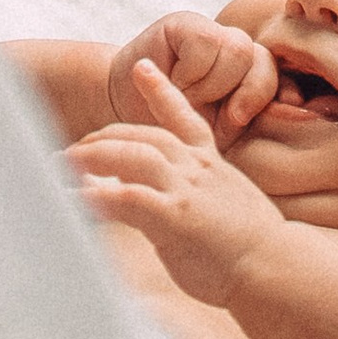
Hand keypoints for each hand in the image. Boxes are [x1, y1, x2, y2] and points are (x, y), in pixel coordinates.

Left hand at [66, 63, 280, 305]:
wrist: (278, 270)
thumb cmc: (251, 251)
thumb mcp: (224, 210)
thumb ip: (189, 198)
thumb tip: (153, 203)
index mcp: (211, 164)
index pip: (185, 117)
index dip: (161, 91)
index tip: (142, 67)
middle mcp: (197, 168)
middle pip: (141, 136)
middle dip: (101, 139)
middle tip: (71, 150)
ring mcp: (186, 189)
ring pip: (129, 156)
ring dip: (89, 158)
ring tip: (59, 166)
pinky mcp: (175, 216)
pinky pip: (124, 199)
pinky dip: (94, 198)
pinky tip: (71, 202)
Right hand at [106, 8, 278, 149]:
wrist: (122, 113)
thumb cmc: (173, 129)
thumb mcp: (218, 136)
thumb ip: (254, 121)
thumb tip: (301, 109)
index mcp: (251, 78)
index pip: (282, 78)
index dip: (280, 95)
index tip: (264, 118)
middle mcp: (237, 52)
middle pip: (264, 60)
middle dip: (243, 94)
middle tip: (215, 114)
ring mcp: (212, 33)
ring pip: (238, 49)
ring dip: (211, 84)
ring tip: (186, 96)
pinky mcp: (185, 23)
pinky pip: (207, 43)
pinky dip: (191, 71)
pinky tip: (172, 80)